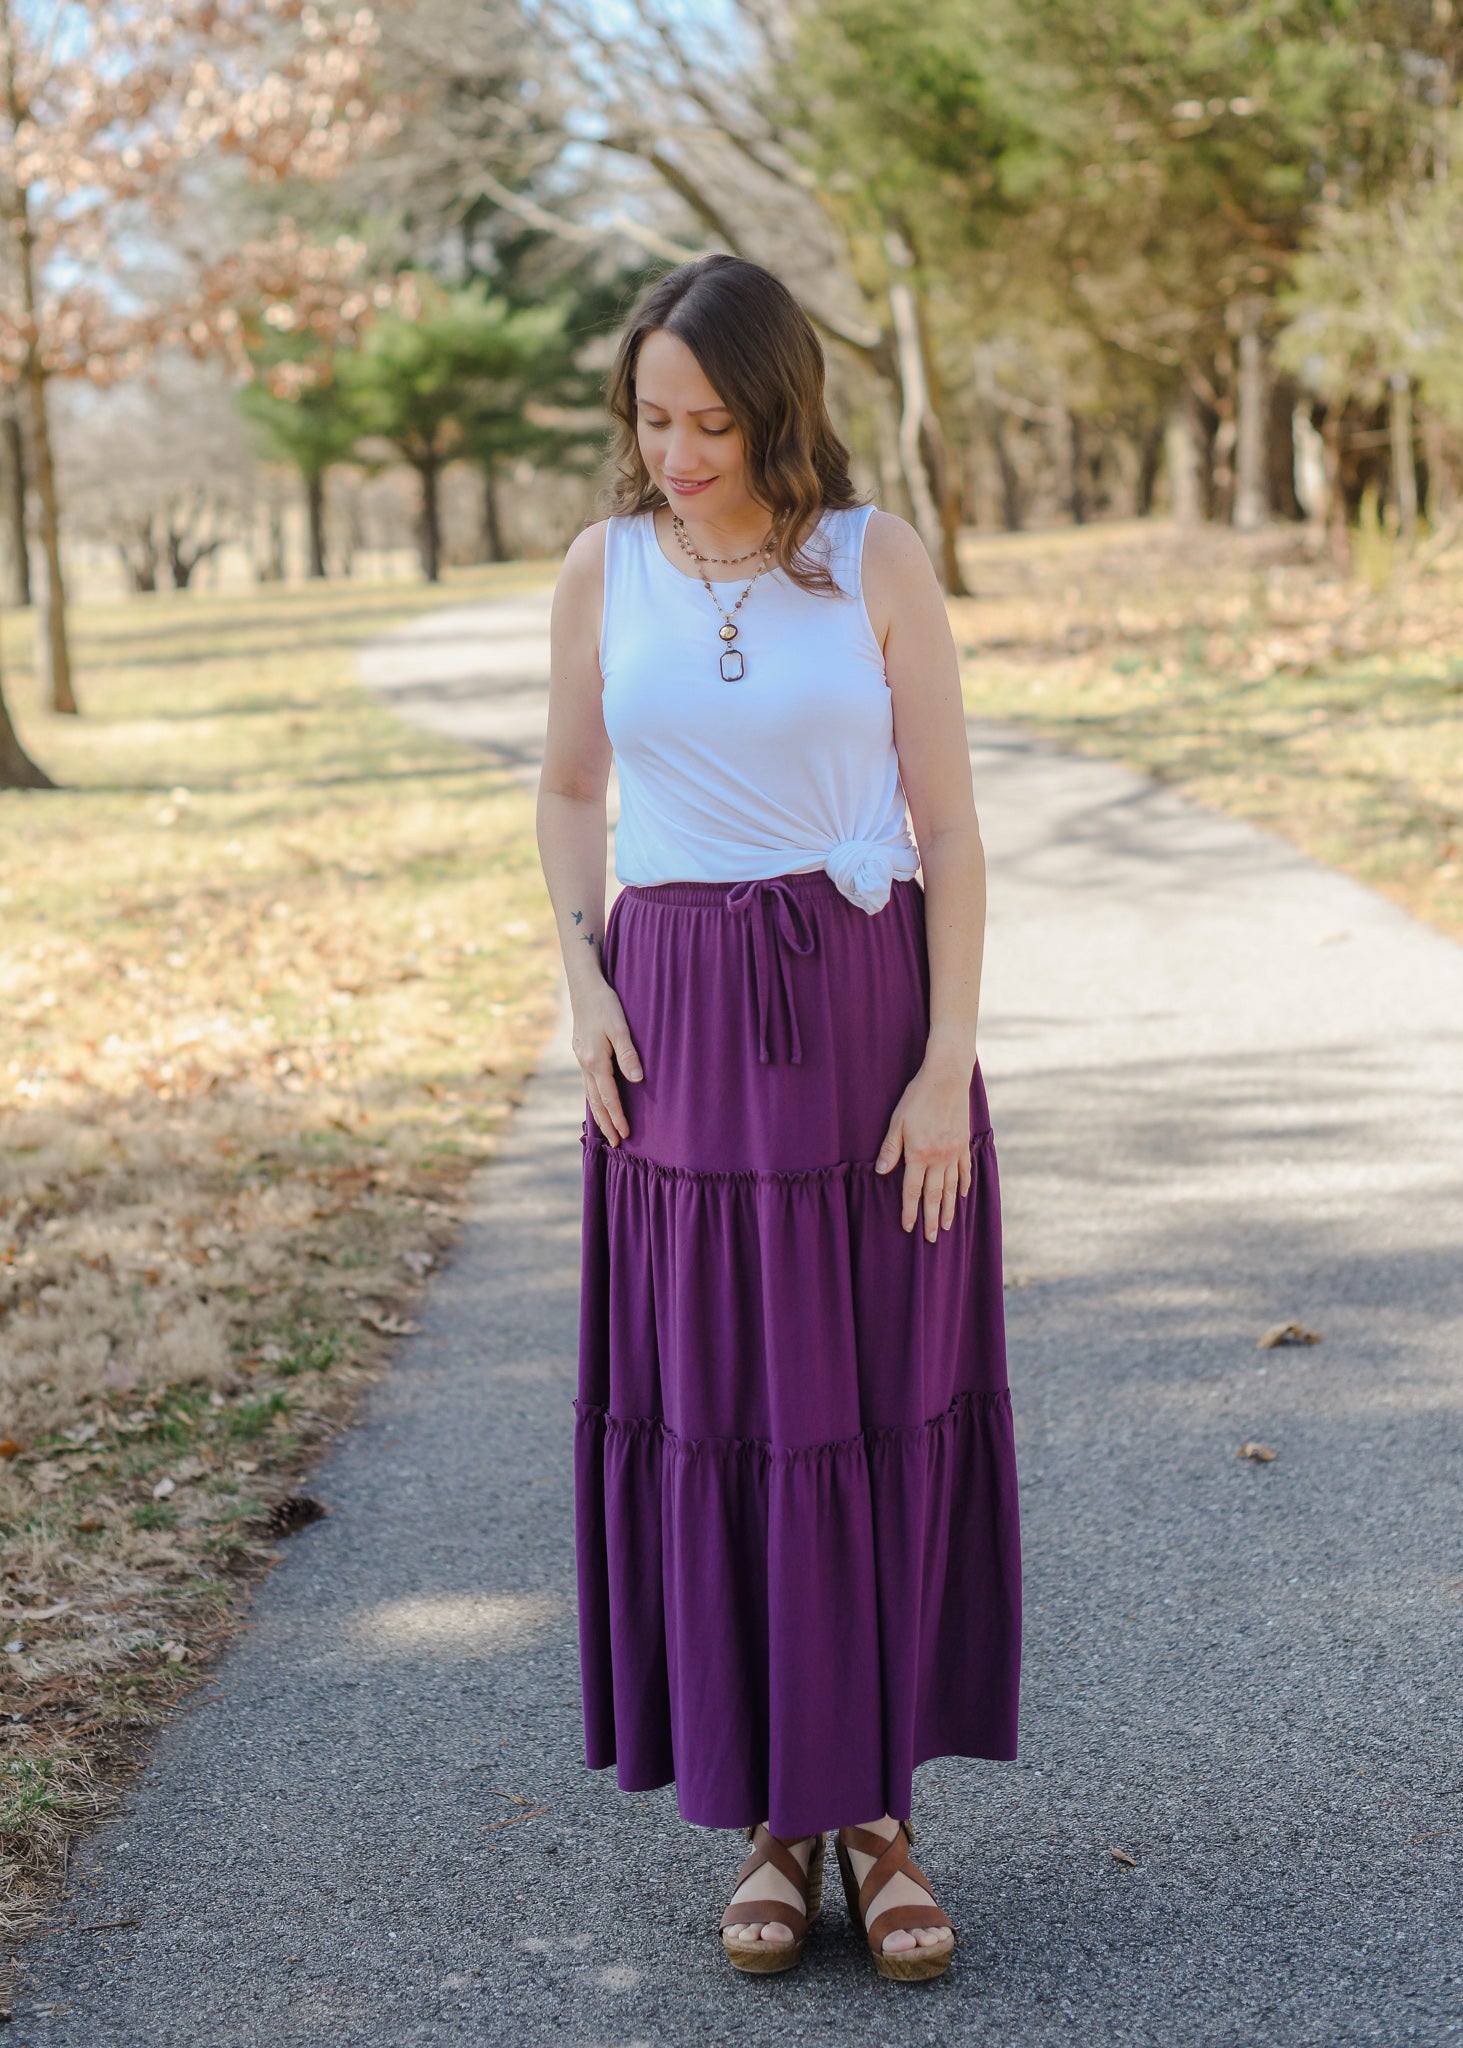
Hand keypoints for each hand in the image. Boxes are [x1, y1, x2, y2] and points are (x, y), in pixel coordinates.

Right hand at [572, 978, 641, 1145]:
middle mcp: (585, 1064)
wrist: (584, 988)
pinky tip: (598, 1101)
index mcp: (595, 1061)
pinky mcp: (581, 1053)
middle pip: (596, 1101)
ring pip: (589, 1094)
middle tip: (615, 1144)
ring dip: (599, 1113)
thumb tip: (637, 1080)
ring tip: (606, 1131)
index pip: (609, 1097)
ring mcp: (581, 1059)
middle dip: (606, 1123)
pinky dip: (593, 1098)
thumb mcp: (620, 1028)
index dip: (618, 1117)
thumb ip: (628, 1055)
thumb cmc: (605, 1005)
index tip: (625, 1135)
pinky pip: (587, 1083)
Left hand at [874, 1062, 972, 1241]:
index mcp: (919, 1154)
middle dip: (931, 1219)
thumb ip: (890, 1149)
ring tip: (947, 1226)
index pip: (913, 1190)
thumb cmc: (916, 1098)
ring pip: (951, 1188)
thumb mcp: (896, 1122)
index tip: (909, 1227)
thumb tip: (881, 1172)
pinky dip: (963, 1186)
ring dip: (948, 1209)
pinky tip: (961, 1197)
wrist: (946, 1079)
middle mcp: (938, 1158)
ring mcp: (954, 1152)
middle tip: (931, 1239)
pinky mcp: (964, 1144)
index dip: (910, 1211)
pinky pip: (965, 1170)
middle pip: (934, 1196)